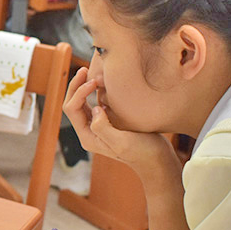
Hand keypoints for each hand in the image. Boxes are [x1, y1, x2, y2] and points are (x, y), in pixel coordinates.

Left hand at [62, 67, 176, 170]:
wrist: (158, 160)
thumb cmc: (143, 153)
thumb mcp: (122, 142)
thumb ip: (104, 127)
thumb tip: (95, 109)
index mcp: (88, 136)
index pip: (72, 109)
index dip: (79, 92)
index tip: (94, 81)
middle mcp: (89, 131)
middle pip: (73, 104)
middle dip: (76, 86)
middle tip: (84, 69)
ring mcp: (98, 126)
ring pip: (83, 102)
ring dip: (84, 87)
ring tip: (92, 72)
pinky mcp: (109, 121)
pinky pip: (95, 103)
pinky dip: (96, 91)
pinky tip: (104, 82)